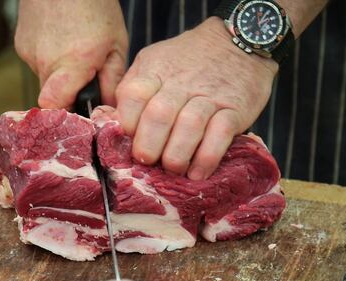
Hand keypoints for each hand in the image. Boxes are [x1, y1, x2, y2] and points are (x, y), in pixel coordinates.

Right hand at [15, 0, 127, 108]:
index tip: (77, 112)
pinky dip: (48, 58)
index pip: (54, 106)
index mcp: (73, 63)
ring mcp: (29, 54)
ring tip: (72, 50)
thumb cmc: (95, 6)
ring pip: (44, 80)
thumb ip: (113, 81)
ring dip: (59, 74)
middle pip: (52, 97)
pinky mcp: (20, 46)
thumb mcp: (116, 43)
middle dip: (68, 93)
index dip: (63, 115)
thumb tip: (109, 110)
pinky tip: (59, 40)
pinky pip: (36, 64)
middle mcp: (47, 62)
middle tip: (84, 77)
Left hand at [115, 17, 277, 179]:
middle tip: (147, 161)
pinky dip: (206, 158)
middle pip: (158, 115)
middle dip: (148, 145)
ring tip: (172, 169)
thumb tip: (107, 123)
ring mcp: (210, 95)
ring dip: (176, 155)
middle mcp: (181, 82)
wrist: (239, 43)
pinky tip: (197, 173)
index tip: (127, 140)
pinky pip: (220, 135)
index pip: (132, 96)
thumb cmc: (187, 63)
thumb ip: (132, 92)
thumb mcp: (153, 64)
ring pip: (189, 126)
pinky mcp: (235, 109)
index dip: (126, 123)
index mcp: (154, 70)